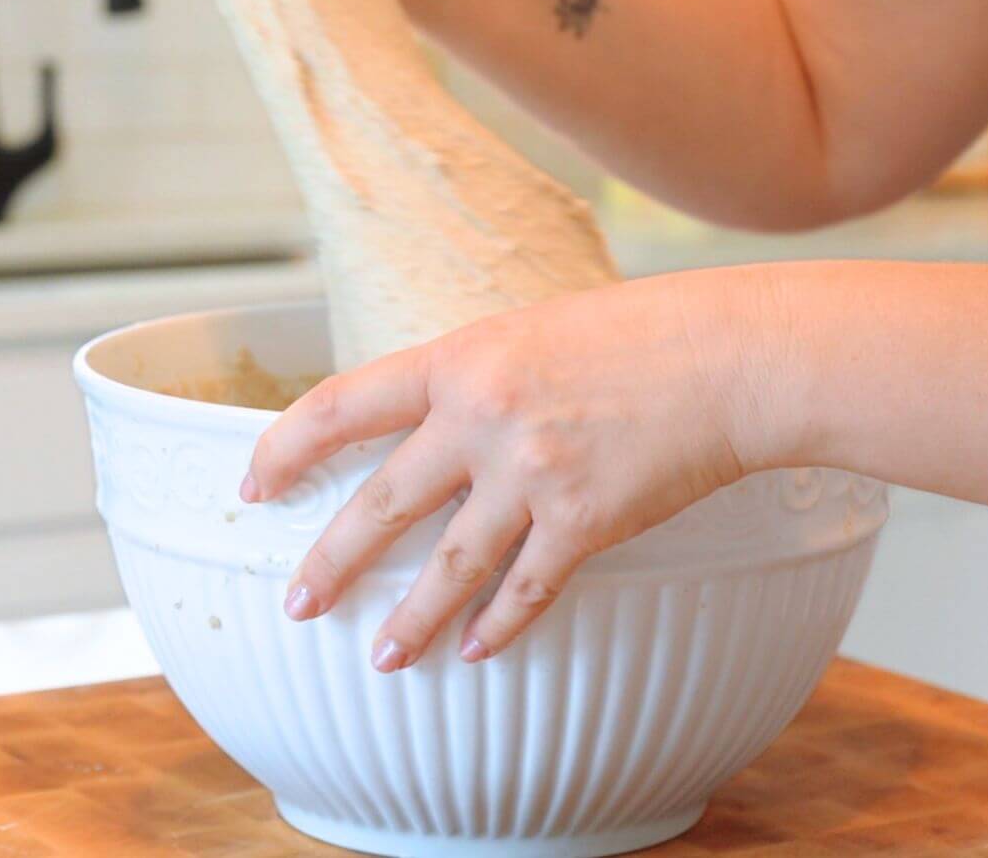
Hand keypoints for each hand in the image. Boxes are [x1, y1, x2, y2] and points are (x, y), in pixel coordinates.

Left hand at [241, 272, 778, 670]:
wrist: (730, 356)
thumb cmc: (639, 333)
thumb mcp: (531, 332)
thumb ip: (473, 378)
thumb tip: (429, 428)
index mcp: (459, 357)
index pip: (340, 405)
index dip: (286, 449)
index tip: (257, 484)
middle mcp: (482, 417)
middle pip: (379, 504)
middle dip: (330, 562)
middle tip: (300, 602)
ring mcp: (532, 473)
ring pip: (446, 564)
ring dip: (409, 618)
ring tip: (381, 655)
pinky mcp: (585, 520)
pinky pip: (525, 587)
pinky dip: (498, 624)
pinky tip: (475, 650)